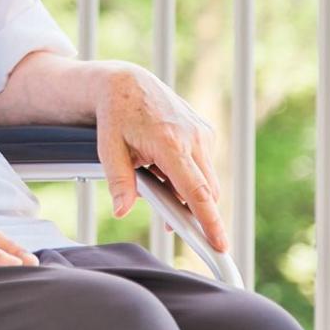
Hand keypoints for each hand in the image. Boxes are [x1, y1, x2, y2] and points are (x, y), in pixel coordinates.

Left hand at [94, 64, 229, 252]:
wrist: (127, 84)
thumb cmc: (116, 116)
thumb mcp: (109, 148)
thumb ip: (119, 181)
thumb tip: (121, 211)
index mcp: (170, 143)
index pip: (196, 192)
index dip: (210, 222)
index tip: (220, 245)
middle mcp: (194, 138)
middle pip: (207, 192)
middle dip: (197, 214)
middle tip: (174, 227)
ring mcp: (203, 134)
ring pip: (208, 181)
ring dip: (190, 194)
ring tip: (157, 184)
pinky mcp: (206, 132)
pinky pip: (205, 167)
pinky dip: (191, 177)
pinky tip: (165, 169)